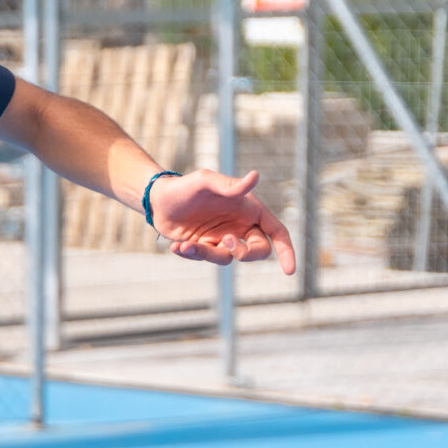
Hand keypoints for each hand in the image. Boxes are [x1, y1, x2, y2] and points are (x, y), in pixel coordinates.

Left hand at [148, 169, 296, 273]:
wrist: (158, 199)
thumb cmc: (185, 186)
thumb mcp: (205, 181)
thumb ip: (229, 185)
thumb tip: (255, 176)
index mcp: (248, 210)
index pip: (276, 232)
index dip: (286, 251)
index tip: (289, 271)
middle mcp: (239, 226)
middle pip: (257, 251)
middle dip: (245, 253)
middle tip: (226, 241)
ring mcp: (222, 239)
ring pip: (227, 258)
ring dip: (208, 254)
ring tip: (185, 244)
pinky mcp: (204, 247)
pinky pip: (205, 259)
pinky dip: (191, 255)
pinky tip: (176, 246)